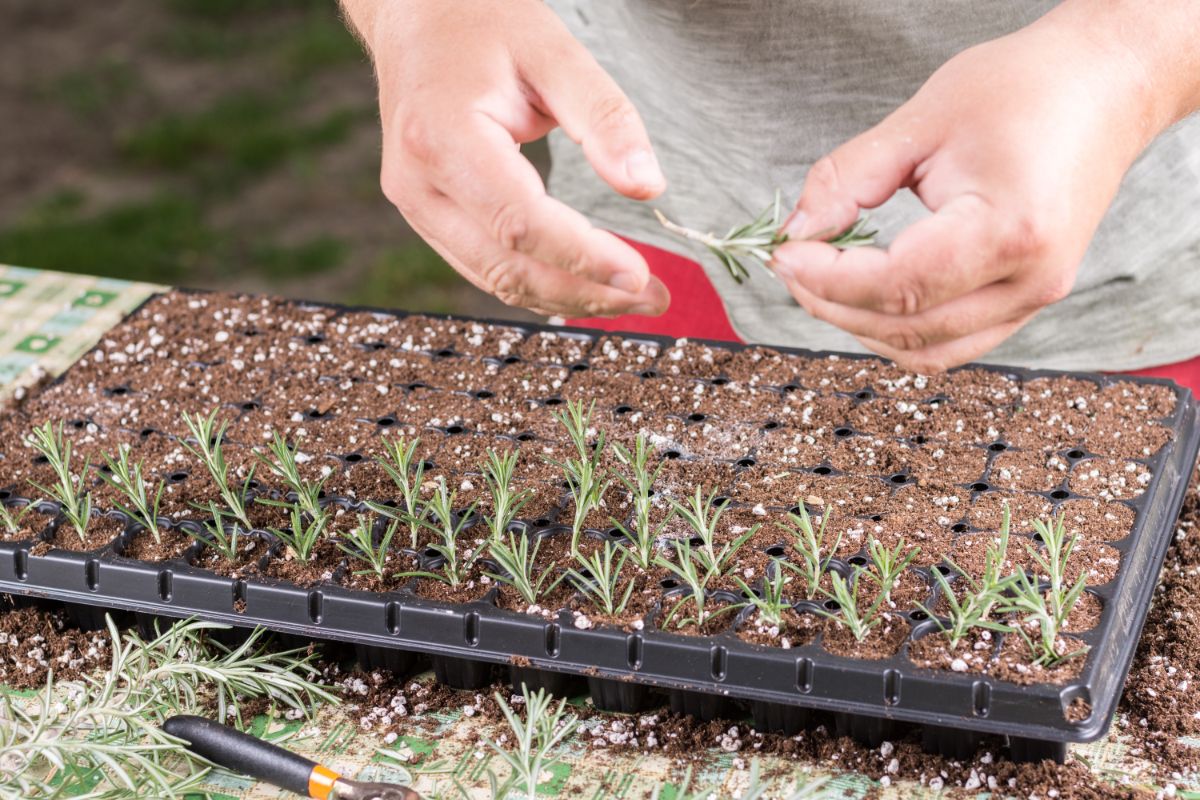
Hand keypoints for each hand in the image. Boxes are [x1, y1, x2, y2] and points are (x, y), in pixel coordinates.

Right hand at [344, 0, 669, 316]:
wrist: (415, 16)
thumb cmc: (483, 22)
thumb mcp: (554, 52)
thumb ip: (604, 118)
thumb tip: (647, 187)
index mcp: (442, 138)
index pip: (520, 223)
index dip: (583, 257)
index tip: (640, 275)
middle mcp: (418, 184)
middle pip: (507, 267)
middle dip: (585, 291)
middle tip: (653, 297)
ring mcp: (416, 206)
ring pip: (495, 279)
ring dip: (568, 297)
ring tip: (633, 296)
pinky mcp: (428, 216)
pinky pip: (485, 267)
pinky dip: (540, 284)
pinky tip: (587, 283)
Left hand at [771, 9, 1164, 371]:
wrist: (1106, 87)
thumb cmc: (1023, 89)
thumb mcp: (922, 121)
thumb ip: (849, 180)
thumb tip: (797, 232)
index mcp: (1010, 230)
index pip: (898, 284)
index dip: (827, 279)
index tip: (782, 255)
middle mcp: (1031, 279)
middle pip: (907, 326)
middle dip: (832, 303)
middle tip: (790, 264)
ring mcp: (1035, 297)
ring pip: (926, 349)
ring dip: (860, 325)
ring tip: (819, 279)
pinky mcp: (1028, 300)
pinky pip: (950, 342)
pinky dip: (897, 328)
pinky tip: (863, 293)